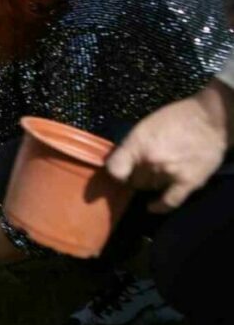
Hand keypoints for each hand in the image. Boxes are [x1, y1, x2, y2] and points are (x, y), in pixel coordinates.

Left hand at [106, 79, 231, 212]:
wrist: (210, 118)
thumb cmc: (176, 118)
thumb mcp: (144, 126)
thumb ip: (131, 146)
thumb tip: (120, 162)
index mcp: (137, 144)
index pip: (114, 170)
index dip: (116, 173)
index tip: (120, 173)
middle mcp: (149, 161)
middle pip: (134, 180)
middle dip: (136, 176)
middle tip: (144, 169)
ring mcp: (168, 173)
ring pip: (150, 188)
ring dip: (151, 183)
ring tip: (158, 173)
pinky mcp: (188, 182)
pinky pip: (169, 202)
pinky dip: (160, 206)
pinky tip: (152, 207)